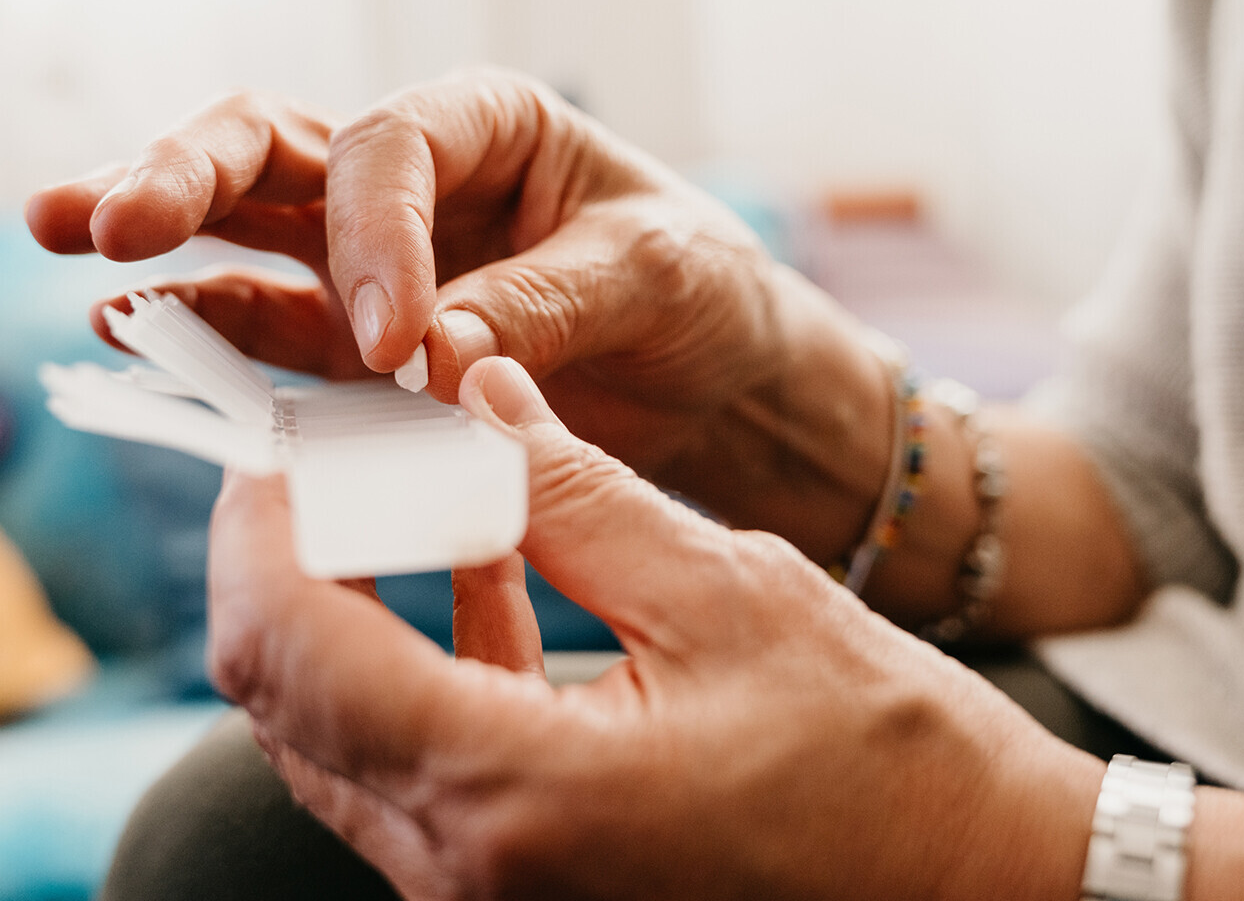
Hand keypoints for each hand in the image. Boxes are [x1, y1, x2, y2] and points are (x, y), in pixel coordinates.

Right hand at [24, 72, 811, 479]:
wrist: (716, 378)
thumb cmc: (698, 293)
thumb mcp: (655, 278)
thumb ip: (543, 306)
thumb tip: (429, 359)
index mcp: (488, 124)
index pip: (390, 151)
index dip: (374, 237)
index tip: (397, 344)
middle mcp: (413, 179)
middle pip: (273, 150)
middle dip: (187, 175)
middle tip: (113, 220)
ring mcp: (368, 259)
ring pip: (241, 226)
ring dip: (156, 242)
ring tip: (72, 251)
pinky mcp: (356, 344)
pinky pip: (269, 330)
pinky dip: (208, 336)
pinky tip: (132, 335)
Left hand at [207, 356, 1101, 900]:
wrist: (981, 894)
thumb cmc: (890, 763)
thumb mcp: (731, 594)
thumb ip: (576, 493)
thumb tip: (476, 393)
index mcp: (510, 792)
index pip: (289, 646)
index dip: (262, 522)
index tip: (289, 435)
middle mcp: (469, 869)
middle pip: (286, 698)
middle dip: (292, 556)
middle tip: (344, 450)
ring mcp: (488, 898)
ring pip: (341, 737)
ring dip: (354, 606)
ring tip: (421, 490)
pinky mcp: (523, 892)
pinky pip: (419, 773)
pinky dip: (425, 664)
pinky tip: (491, 572)